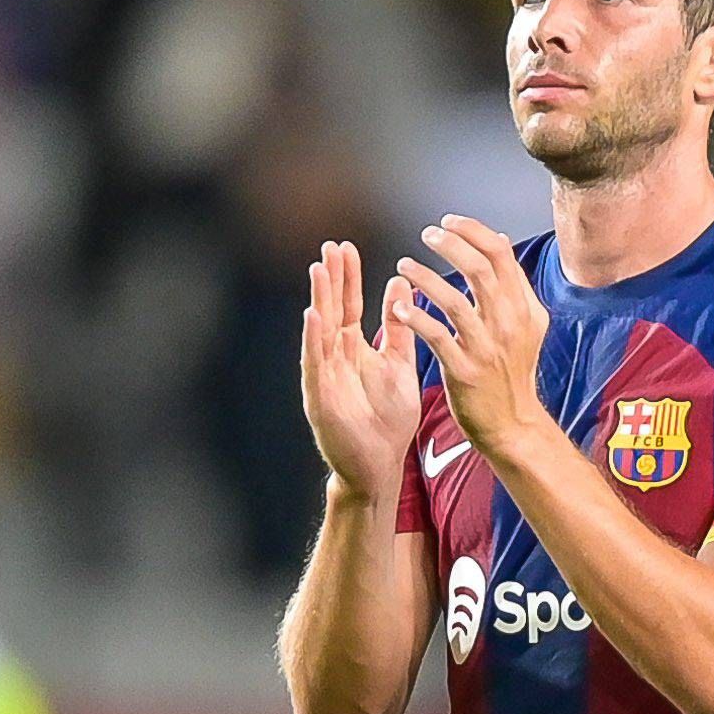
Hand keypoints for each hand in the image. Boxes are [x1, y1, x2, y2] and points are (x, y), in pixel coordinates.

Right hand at [297, 237, 417, 498]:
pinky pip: (315, 365)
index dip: (348, 278)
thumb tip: (401, 285)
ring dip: (318, 300)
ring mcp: (325, 377)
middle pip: (331, 310)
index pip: (349, 305)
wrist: (379, 466)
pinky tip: (313, 317)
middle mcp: (335, 358)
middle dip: (331, 279)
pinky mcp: (320, 398)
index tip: (347, 248)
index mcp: (354, 350)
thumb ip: (398, 329)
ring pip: (320, 332)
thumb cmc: (388, 421)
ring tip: (319, 270)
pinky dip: (314, 341)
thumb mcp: (399, 365)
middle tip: (330, 247)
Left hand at [394, 217, 549, 456]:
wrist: (511, 424)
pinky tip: (400, 308)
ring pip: (454, 300)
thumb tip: (501, 240)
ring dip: (425, 277)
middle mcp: (508, 324)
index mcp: (524, 308)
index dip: (473, 231)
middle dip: (449, 245)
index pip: (500, 255)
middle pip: (480, 269)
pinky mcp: (465, 371)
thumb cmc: (510, 372)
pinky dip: (416, 318)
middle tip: (426, 234)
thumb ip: (513, 284)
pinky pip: (436, 336)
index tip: (449, 222)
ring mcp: (486, 348)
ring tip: (404, 265)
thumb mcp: (526, 325)